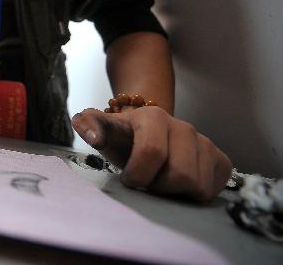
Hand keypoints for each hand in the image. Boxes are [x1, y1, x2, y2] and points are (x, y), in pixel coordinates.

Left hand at [72, 107, 231, 201]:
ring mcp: (206, 143)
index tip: (129, 178)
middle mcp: (184, 127)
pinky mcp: (221, 160)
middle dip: (159, 186)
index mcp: (154, 117)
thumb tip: (93, 136)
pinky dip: (194, 194)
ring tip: (161, 181)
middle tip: (147, 181)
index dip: (138, 174)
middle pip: (181, 175)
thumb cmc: (122, 138)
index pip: (152, 152)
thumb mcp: (101, 130)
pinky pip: (214, 189)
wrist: (147, 133)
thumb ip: (88, 126)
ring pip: (198, 186)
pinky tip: (179, 184)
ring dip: (176, 192)